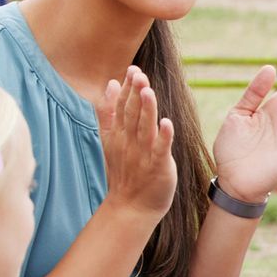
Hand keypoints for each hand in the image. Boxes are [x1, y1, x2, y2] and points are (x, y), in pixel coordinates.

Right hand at [98, 65, 176, 222]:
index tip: (132, 69)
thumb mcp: (111, 140)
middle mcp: (129, 142)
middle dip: (135, 94)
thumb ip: (109, 113)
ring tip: (148, 91)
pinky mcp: (157, 167)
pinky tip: (167, 123)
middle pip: (132, 114)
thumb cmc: (125, 172)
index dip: (127, 89)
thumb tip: (112, 84)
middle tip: (139, 74)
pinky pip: (160, 150)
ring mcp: (142, 155)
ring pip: (145, 128)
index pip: (122, 107)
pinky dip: (164, 137)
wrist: (131, 207)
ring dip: (147, 110)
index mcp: (119, 134)